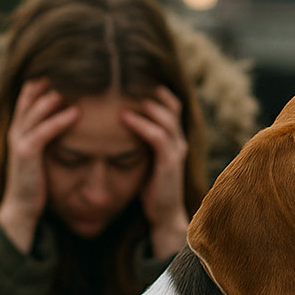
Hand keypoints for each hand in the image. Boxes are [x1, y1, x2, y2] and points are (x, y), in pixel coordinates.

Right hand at [0, 79, 80, 252]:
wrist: (22, 208)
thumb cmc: (37, 181)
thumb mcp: (44, 153)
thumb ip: (52, 135)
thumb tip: (74, 118)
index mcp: (21, 126)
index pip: (31, 92)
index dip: (47, 77)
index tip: (71, 66)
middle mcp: (17, 128)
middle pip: (31, 92)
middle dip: (52, 78)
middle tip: (76, 65)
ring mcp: (19, 139)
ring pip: (37, 108)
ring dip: (57, 94)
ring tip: (78, 81)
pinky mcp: (27, 153)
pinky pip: (44, 131)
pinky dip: (60, 120)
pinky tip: (77, 113)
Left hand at [121, 85, 189, 257]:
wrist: (163, 215)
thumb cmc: (150, 188)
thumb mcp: (144, 159)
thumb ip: (137, 141)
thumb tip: (115, 123)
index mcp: (174, 137)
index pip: (170, 103)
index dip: (154, 89)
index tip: (128, 79)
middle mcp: (179, 140)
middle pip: (171, 103)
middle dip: (149, 89)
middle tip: (124, 78)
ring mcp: (176, 150)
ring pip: (165, 116)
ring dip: (144, 103)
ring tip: (123, 93)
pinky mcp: (169, 162)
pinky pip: (157, 136)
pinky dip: (140, 124)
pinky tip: (123, 118)